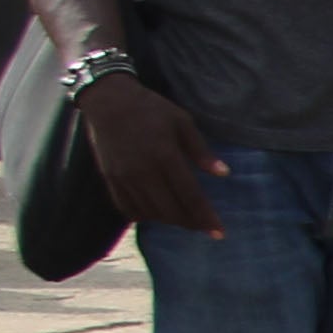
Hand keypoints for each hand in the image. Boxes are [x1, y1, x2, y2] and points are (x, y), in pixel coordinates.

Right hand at [78, 73, 226, 235]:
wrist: (107, 100)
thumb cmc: (150, 108)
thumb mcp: (182, 122)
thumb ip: (201, 151)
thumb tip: (224, 174)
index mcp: (165, 155)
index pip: (190, 196)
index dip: (206, 217)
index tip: (219, 233)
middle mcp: (143, 170)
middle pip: (171, 210)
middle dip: (191, 223)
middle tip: (204, 227)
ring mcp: (124, 176)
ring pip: (151, 213)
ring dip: (170, 221)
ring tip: (184, 219)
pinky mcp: (110, 178)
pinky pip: (127, 208)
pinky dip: (145, 216)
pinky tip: (157, 214)